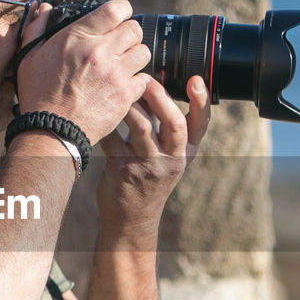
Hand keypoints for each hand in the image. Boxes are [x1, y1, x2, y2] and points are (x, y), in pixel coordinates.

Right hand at [15, 0, 151, 144]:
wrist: (50, 130)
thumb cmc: (38, 94)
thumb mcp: (29, 56)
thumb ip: (37, 28)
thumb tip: (43, 9)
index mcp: (78, 37)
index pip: (116, 9)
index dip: (122, 9)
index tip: (119, 16)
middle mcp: (100, 51)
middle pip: (135, 29)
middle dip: (129, 35)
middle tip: (120, 45)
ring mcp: (115, 74)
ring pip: (143, 52)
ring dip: (135, 57)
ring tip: (123, 65)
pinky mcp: (124, 95)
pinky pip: (144, 79)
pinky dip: (136, 82)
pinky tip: (123, 86)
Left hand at [96, 75, 210, 230]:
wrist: (132, 220)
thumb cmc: (149, 179)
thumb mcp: (169, 156)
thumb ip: (166, 127)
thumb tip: (153, 85)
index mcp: (186, 152)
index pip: (200, 123)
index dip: (201, 100)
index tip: (195, 79)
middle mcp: (172, 159)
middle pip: (173, 122)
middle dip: (158, 95)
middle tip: (144, 78)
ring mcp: (148, 167)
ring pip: (141, 126)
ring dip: (129, 104)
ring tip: (119, 89)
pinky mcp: (122, 171)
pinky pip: (113, 137)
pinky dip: (106, 121)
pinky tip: (98, 111)